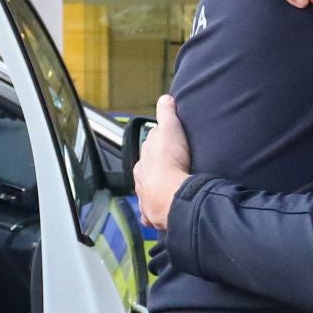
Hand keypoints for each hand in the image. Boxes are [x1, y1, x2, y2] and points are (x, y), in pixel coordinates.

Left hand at [134, 95, 191, 230]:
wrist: (171, 194)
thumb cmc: (170, 163)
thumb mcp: (170, 130)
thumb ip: (166, 113)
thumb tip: (165, 98)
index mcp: (144, 159)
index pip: (149, 148)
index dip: (158, 145)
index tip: (167, 144)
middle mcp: (142, 178)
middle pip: (147, 171)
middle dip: (155, 169)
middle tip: (171, 167)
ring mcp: (146, 197)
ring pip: (148, 192)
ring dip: (155, 191)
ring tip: (168, 190)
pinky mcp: (152, 214)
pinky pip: (151, 214)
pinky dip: (155, 214)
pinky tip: (162, 212)